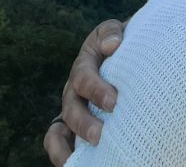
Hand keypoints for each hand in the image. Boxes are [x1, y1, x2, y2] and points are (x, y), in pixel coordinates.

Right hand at [43, 20, 124, 165]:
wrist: (127, 52)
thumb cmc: (124, 43)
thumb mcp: (116, 32)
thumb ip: (111, 33)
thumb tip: (111, 46)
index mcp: (84, 65)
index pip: (84, 77)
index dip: (95, 90)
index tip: (113, 102)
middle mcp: (74, 89)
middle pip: (71, 108)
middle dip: (84, 123)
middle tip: (101, 134)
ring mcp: (72, 109)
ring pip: (59, 131)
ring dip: (68, 146)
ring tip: (86, 158)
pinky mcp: (75, 126)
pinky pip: (59, 143)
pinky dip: (63, 156)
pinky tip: (76, 165)